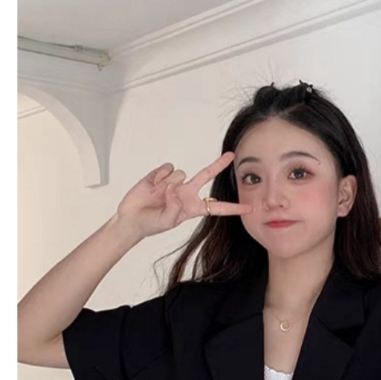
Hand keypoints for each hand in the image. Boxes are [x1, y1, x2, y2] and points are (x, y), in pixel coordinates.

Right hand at [115, 152, 251, 238]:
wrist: (131, 218)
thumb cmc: (151, 224)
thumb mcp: (167, 222)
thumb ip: (175, 209)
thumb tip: (176, 190)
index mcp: (193, 207)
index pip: (217, 207)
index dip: (233, 208)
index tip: (249, 208)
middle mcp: (187, 192)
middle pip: (206, 175)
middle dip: (219, 165)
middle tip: (232, 156)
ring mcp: (174, 182)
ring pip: (181, 173)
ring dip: (169, 183)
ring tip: (157, 195)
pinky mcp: (161, 174)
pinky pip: (167, 169)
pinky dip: (159, 177)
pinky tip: (152, 186)